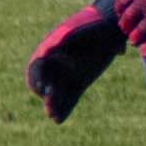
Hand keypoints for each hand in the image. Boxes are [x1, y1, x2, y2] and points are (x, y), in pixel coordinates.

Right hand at [24, 1, 127, 121]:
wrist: (110, 28)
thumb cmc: (92, 26)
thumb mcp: (77, 31)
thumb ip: (62, 40)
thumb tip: (46, 53)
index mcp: (50, 51)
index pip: (36, 68)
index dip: (35, 78)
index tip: (41, 87)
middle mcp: (56, 65)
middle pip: (44, 84)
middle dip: (45, 95)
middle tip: (50, 102)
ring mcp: (67, 75)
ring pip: (56, 94)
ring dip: (52, 105)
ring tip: (53, 115)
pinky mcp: (80, 83)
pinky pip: (69, 99)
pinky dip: (64, 109)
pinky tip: (60, 119)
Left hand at [104, 0, 145, 54]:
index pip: (122, 3)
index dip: (121, 10)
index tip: (121, 13)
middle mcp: (143, 3)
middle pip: (128, 19)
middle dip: (125, 25)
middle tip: (126, 30)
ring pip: (139, 32)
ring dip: (135, 38)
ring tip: (134, 41)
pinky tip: (145, 52)